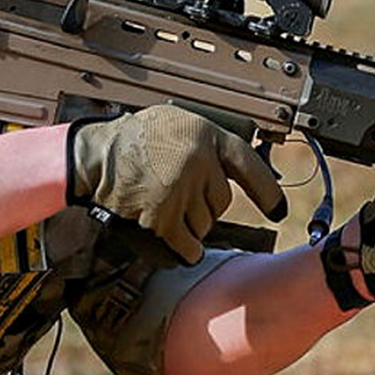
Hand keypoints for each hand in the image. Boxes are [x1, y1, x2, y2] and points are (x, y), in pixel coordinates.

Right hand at [67, 105, 287, 263]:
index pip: (247, 163)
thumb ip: (206, 143)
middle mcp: (198, 161)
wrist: (95, 156)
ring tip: (163, 204)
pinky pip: (187, 244)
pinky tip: (177, 243)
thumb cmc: (132, 140)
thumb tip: (233, 169)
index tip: (278, 208)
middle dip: (203, 205)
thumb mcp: (176, 124)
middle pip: (221, 202)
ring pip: (205, 224)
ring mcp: (182, 190)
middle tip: (177, 194)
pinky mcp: (164, 216)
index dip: (266, 189)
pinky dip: (185, 249)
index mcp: (205, 135)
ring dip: (189, 224)